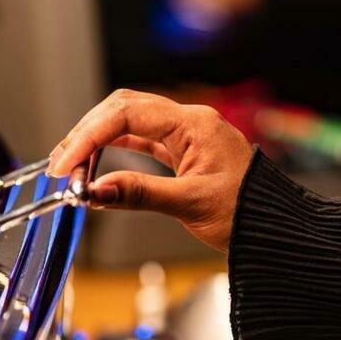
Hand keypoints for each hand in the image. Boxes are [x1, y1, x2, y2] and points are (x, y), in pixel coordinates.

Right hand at [47, 89, 253, 254]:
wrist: (279, 229)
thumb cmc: (249, 213)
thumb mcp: (189, 204)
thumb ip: (138, 194)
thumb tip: (95, 190)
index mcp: (194, 125)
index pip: (127, 115)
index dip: (89, 136)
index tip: (67, 163)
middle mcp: (189, 122)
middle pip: (123, 110)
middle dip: (87, 133)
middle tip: (62, 164)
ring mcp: (187, 135)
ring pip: (130, 123)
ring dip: (98, 140)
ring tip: (73, 166)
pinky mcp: (184, 151)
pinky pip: (142, 140)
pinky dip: (116, 150)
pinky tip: (98, 164)